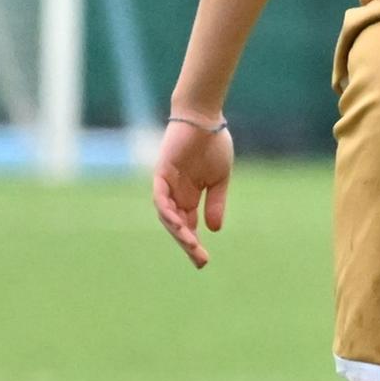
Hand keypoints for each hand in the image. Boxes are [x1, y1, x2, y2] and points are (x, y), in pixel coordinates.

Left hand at [152, 115, 233, 267]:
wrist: (204, 119)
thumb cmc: (213, 145)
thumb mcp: (219, 179)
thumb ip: (216, 203)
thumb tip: (214, 229)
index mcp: (190, 196)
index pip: (189, 226)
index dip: (194, 244)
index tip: (203, 261)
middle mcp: (175, 194)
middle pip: (177, 225)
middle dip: (188, 244)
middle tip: (200, 261)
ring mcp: (167, 185)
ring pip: (167, 215)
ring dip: (178, 231)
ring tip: (191, 245)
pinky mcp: (161, 174)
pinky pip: (160, 197)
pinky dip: (167, 211)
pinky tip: (177, 223)